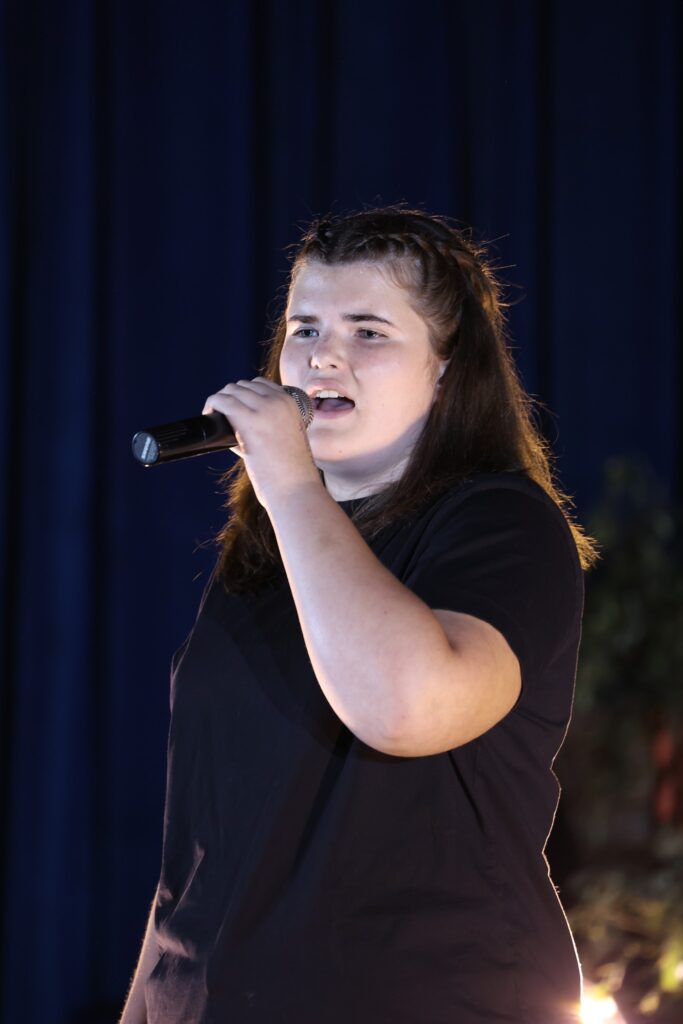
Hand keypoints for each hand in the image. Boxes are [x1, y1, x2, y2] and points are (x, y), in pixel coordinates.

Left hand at [201, 377, 321, 509]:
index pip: (259, 384)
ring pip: (231, 390)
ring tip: (215, 417)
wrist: (295, 487)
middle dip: (230, 398)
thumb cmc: (290, 471)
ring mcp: (263, 409)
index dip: (243, 394)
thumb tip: (236, 421)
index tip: (235, 409)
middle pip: (242, 385)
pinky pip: (222, 401)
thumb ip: (268, 423)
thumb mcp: (286, 436)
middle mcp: (278, 401)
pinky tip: (208, 415)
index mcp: (290, 402)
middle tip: (222, 416)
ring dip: (220, 401)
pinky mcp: (248, 421)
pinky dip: (212, 404)